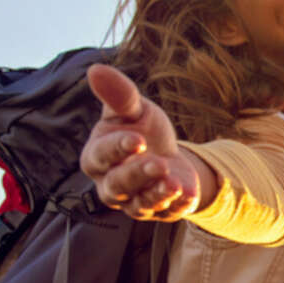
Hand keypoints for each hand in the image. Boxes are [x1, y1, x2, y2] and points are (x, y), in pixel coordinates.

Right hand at [80, 64, 206, 220]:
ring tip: (173, 182)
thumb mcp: (135, 110)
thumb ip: (119, 96)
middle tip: (158, 164)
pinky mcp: (159, 212)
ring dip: (157, 194)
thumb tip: (95, 70)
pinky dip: (178, 205)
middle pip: (118, 185)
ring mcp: (134, 202)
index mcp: (97, 157)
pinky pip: (167, 213)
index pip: (101, 156)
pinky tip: (188, 192)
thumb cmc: (143, 129)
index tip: (137, 138)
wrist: (169, 154)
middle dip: (138, 175)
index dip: (117, 148)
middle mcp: (111, 185)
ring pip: (140, 205)